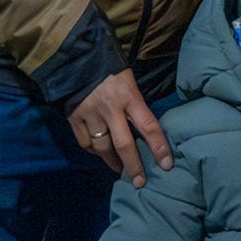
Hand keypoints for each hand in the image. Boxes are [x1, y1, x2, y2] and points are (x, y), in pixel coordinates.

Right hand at [68, 69, 172, 187]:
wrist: (78, 58)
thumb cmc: (111, 70)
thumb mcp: (129, 82)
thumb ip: (135, 105)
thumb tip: (145, 131)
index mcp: (129, 96)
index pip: (148, 126)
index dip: (159, 147)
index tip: (166, 165)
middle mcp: (110, 108)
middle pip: (124, 145)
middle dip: (133, 166)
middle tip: (139, 182)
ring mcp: (90, 114)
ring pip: (102, 147)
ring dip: (112, 162)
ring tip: (119, 168)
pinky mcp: (74, 117)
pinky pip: (85, 143)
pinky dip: (93, 150)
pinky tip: (99, 152)